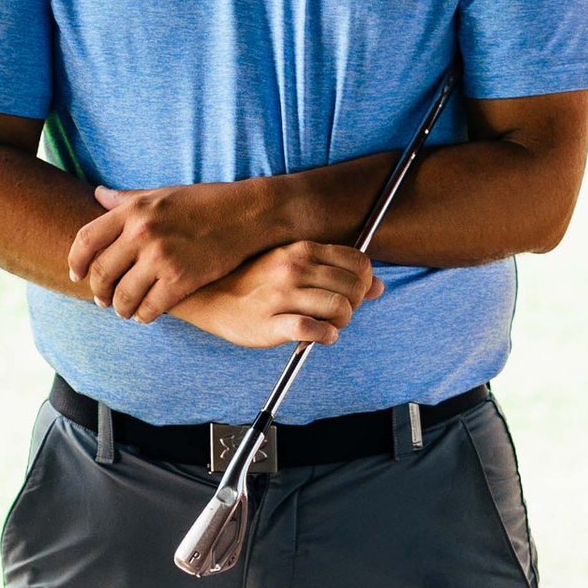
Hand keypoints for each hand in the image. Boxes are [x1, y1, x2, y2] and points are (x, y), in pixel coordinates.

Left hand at [68, 178, 280, 321]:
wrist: (247, 214)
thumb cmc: (203, 202)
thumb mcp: (159, 194)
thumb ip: (125, 199)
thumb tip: (97, 195)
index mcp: (132, 211)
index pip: (86, 240)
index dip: (76, 262)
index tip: (76, 274)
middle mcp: (141, 234)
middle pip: (102, 273)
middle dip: (98, 291)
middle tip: (101, 299)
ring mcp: (161, 258)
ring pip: (124, 296)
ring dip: (120, 308)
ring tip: (123, 310)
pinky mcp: (182, 280)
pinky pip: (151, 308)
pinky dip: (144, 315)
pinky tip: (145, 314)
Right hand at [170, 243, 381, 348]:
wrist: (208, 297)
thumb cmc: (254, 283)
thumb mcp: (293, 265)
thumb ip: (336, 271)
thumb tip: (379, 286)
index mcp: (301, 250)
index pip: (358, 262)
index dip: (364, 282)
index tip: (353, 293)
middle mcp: (293, 268)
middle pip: (354, 288)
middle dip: (355, 305)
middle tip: (338, 313)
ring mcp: (281, 295)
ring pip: (339, 309)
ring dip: (341, 323)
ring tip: (329, 325)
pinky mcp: (270, 323)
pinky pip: (312, 330)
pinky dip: (324, 337)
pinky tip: (319, 336)